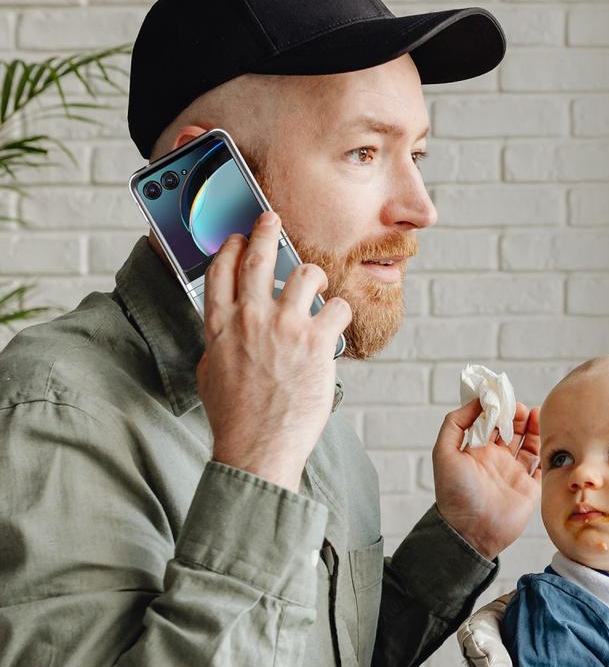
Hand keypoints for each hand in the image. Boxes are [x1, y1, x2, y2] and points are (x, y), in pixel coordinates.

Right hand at [196, 212, 351, 491]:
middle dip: (264, 230)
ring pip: (305, 273)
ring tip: (316, 286)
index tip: (237, 238)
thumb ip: (222, 342)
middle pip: (256, 258)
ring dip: (313, 275)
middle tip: (271, 219)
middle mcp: (251, 318)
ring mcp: (285, 326)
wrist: (257, 447)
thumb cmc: (235, 417)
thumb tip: (230, 327)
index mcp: (221, 326)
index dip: (228, 247)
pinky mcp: (315, 341)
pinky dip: (339, 312)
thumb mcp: (212, 373)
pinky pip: (336, 306)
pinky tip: (334, 325)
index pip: (220, 271)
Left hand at [432, 398, 540, 558]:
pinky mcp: (530, 488)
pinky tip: (550, 435)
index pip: (490, 421)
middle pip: (511, 429)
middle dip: (518, 415)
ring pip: (529, 444)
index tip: (505, 398)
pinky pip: (542, 465)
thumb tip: (477, 401)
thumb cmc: (454, 492)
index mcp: (476, 450)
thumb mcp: (444, 453)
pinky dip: (547, 450)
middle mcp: (496, 458)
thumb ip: (456, 423)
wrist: (471, 531)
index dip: (498, 408)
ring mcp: (514, 472)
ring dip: (535, 428)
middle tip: (522, 409)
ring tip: (539, 415)